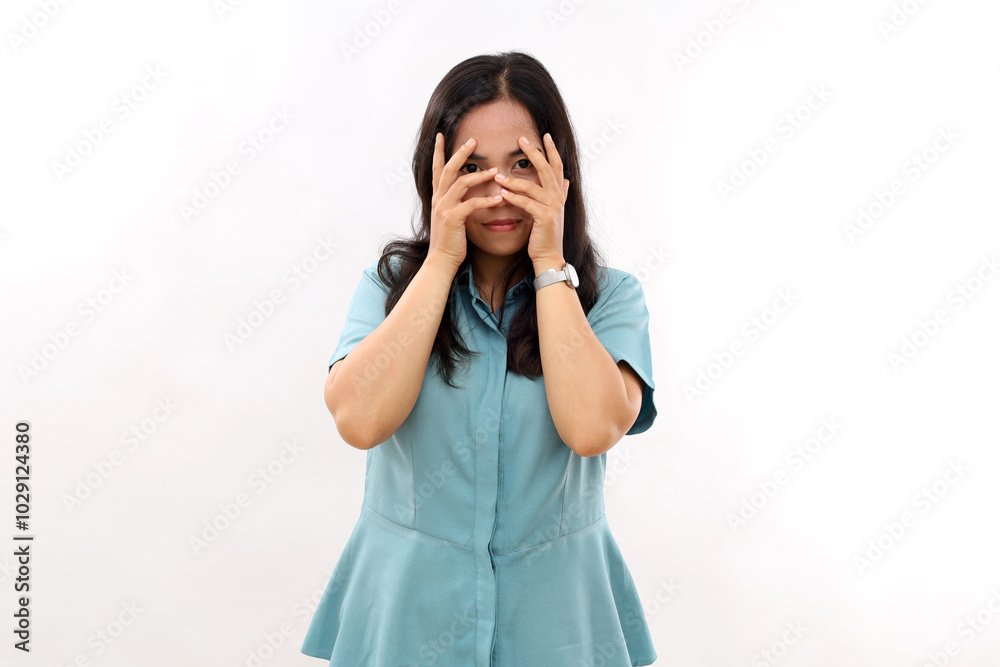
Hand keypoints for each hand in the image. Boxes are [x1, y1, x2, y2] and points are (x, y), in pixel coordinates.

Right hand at [428, 134, 504, 269]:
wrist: (441, 261)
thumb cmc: (450, 241)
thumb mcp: (450, 218)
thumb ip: (456, 204)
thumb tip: (465, 195)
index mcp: (437, 197)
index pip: (437, 169)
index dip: (439, 152)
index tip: (441, 136)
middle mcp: (438, 199)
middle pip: (449, 169)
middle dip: (461, 153)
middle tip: (473, 141)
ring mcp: (444, 208)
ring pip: (461, 182)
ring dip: (480, 175)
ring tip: (496, 171)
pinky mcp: (453, 219)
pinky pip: (471, 204)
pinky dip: (486, 200)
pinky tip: (499, 199)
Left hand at [493, 133, 569, 266]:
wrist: (549, 257)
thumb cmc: (546, 236)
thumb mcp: (553, 212)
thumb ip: (559, 195)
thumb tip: (566, 180)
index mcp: (559, 195)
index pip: (557, 167)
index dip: (552, 151)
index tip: (545, 136)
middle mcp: (558, 198)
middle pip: (547, 169)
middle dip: (535, 153)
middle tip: (522, 139)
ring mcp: (553, 208)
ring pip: (532, 186)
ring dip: (513, 180)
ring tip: (497, 175)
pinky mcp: (544, 218)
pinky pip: (527, 203)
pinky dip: (514, 197)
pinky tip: (502, 193)